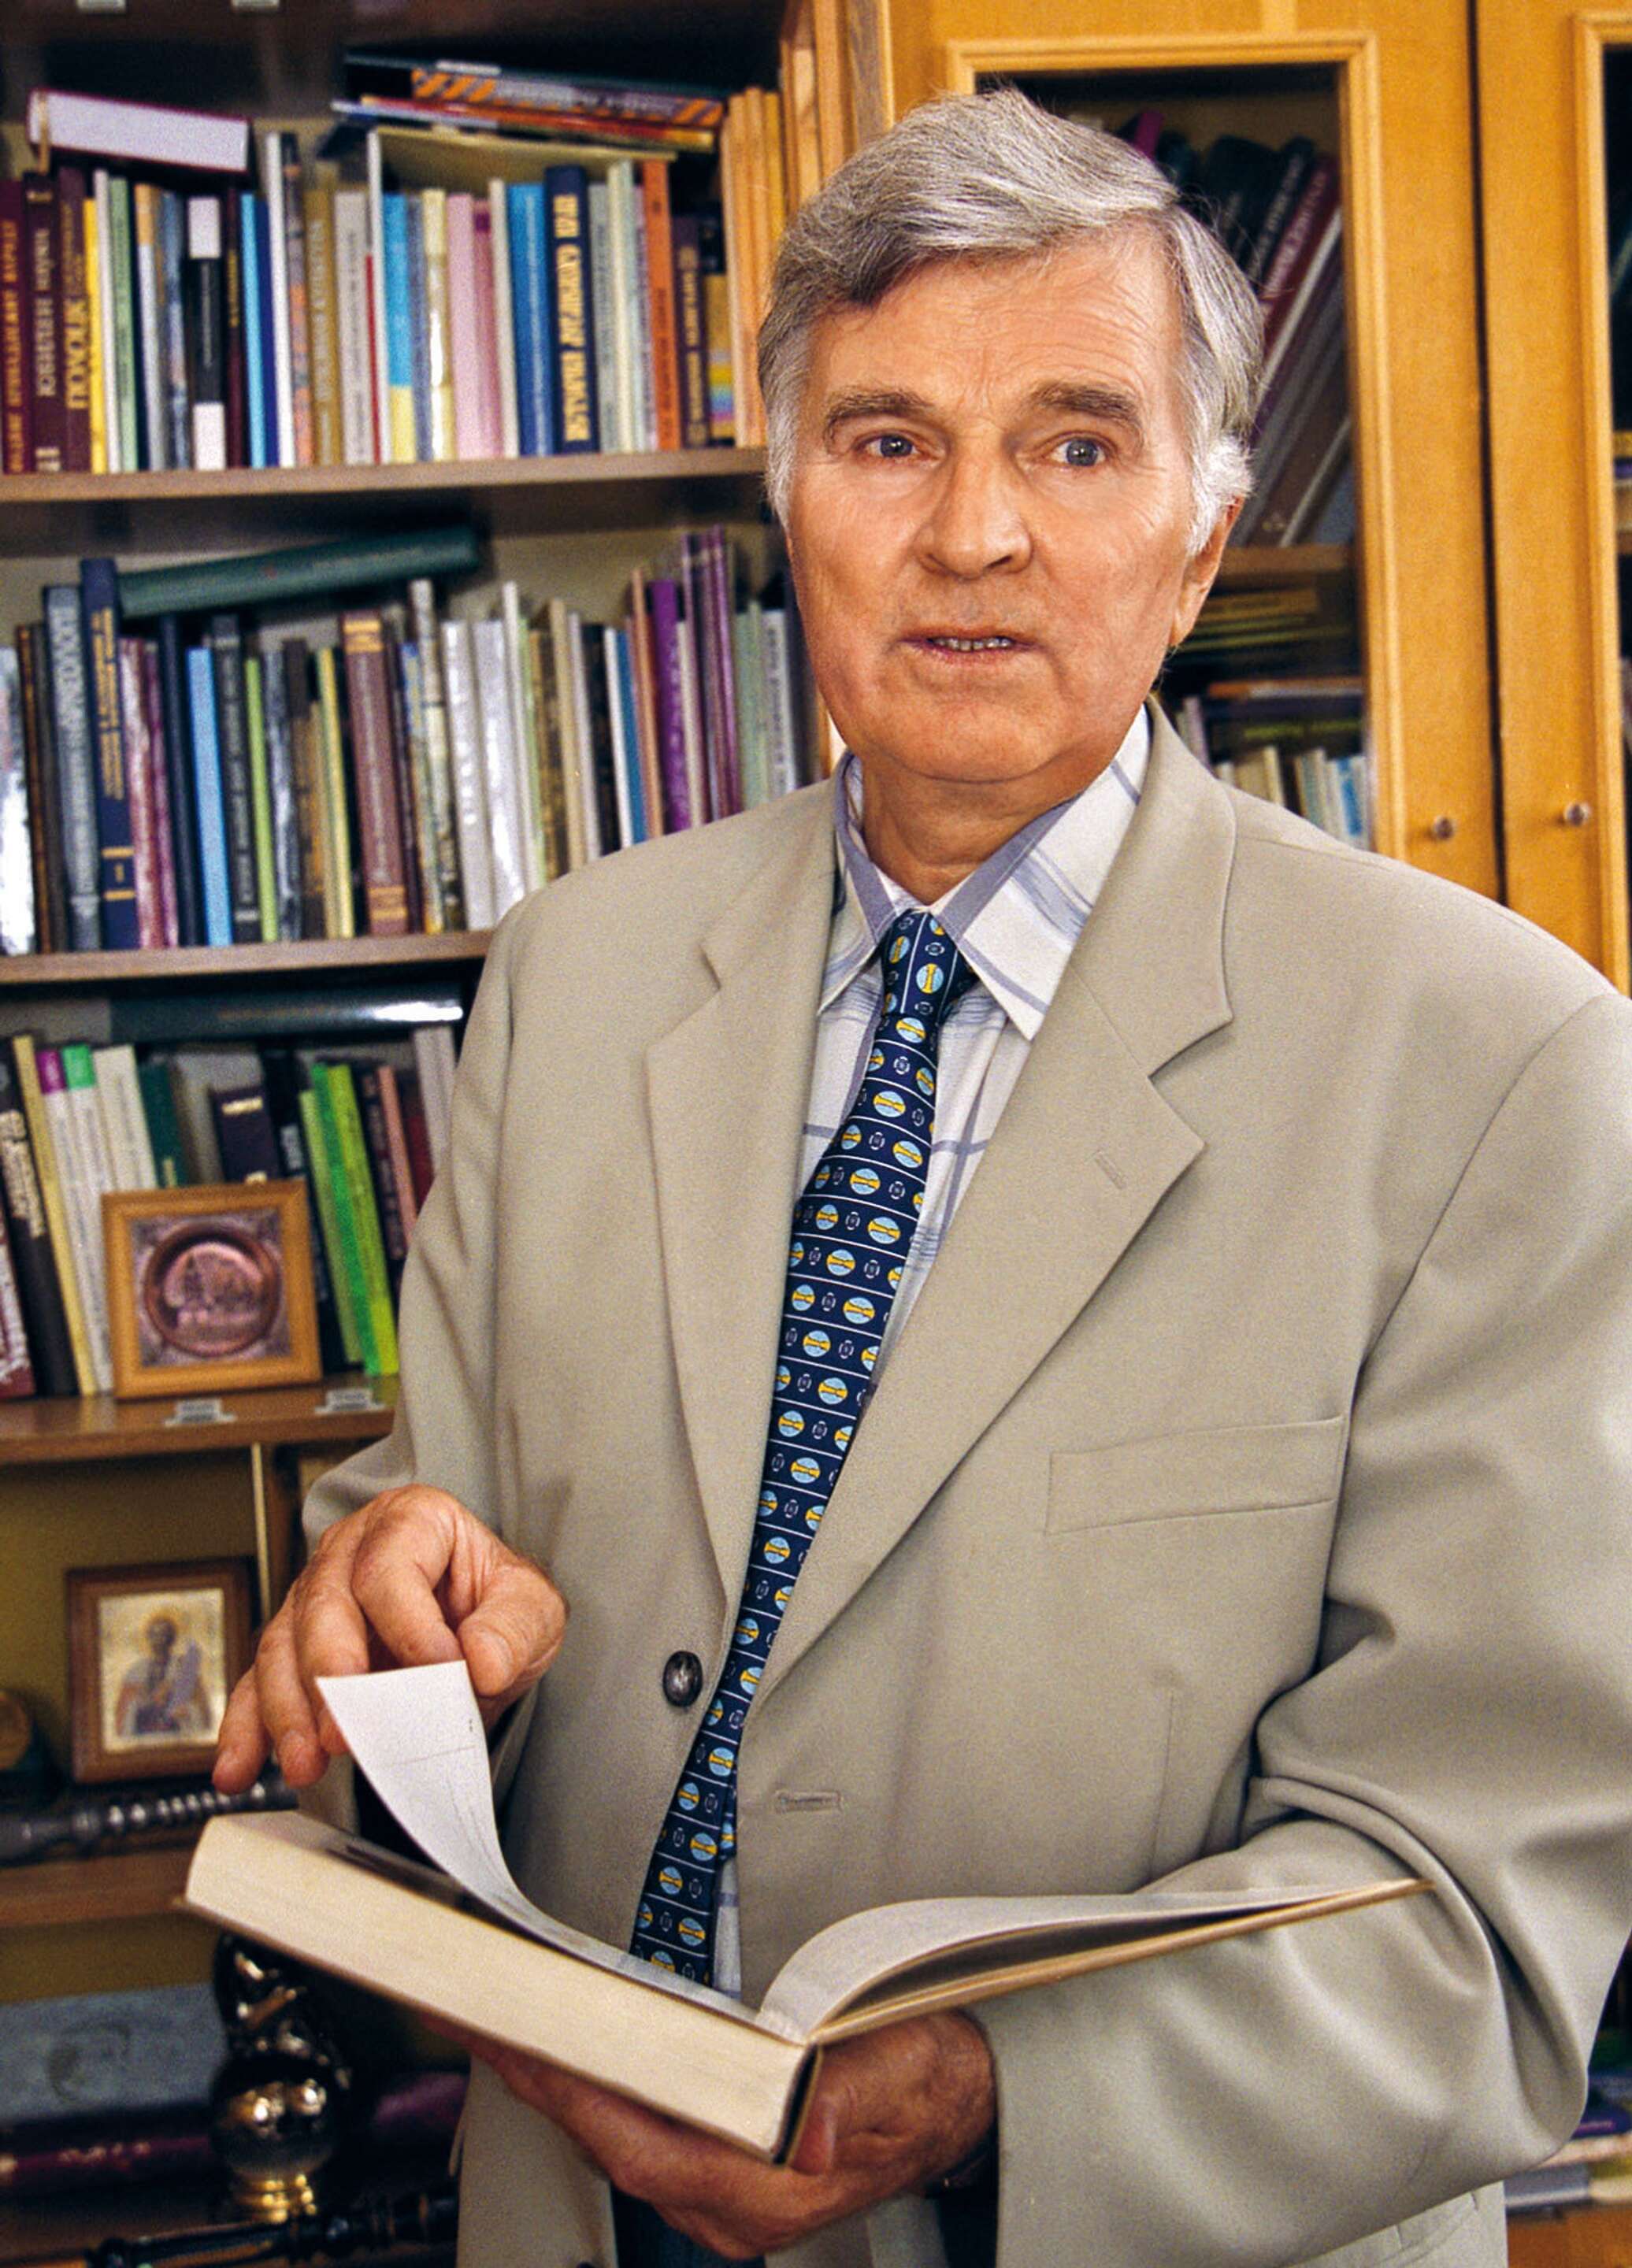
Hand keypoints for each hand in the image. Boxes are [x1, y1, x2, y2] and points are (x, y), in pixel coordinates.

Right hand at [213, 1485, 566, 1792]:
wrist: (479, 1636)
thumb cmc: (497, 1608)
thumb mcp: (531, 1608)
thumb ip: (514, 1628)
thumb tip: (483, 1660)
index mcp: (413, 1521)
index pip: (391, 1568)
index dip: (409, 1625)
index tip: (439, 1673)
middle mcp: (351, 1551)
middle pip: (322, 1604)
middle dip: (330, 1673)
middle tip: (346, 1730)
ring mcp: (314, 1599)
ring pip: (282, 1646)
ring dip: (288, 1711)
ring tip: (306, 1763)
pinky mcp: (295, 1651)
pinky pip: (258, 1686)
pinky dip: (247, 1731)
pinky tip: (241, 1768)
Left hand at [459, 2010, 994, 2259]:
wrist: (962, 2111)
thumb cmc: (930, 2084)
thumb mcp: (907, 2069)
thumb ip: (851, 2093)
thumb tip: (806, 2124)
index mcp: (768, 2189)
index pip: (643, 2144)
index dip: (575, 2095)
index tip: (522, 2042)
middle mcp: (732, 2208)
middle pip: (610, 2144)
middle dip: (540, 2079)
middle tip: (479, 2012)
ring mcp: (721, 2198)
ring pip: (614, 2143)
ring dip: (557, 2084)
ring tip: (503, 2020)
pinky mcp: (718, 2177)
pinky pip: (634, 2137)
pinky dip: (592, 2092)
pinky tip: (567, 2053)